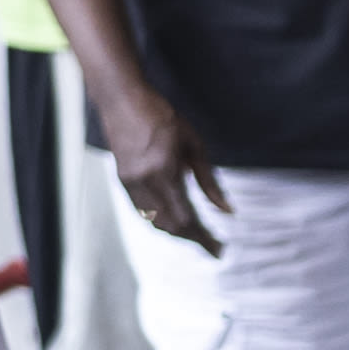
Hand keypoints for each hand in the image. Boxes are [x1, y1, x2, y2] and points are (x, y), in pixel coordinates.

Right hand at [102, 88, 223, 250]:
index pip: (186, 218)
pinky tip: (176, 217)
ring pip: (154, 221)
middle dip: (193, 239)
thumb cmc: (162, 117)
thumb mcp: (193, 145)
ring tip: (198, 234)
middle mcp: (143, 183)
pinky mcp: (123, 180)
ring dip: (177, 231)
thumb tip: (226, 210)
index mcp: (164, 172)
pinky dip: (161, 220)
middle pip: (169, 225)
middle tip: (214, 245)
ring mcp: (129, 183)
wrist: (122, 100)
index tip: (219, 249)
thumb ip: (209, 180)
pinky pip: (143, 211)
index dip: (204, 238)